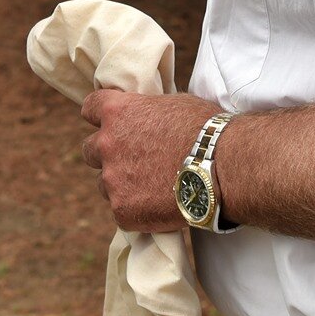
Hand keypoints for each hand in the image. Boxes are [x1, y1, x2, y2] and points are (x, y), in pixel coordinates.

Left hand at [80, 88, 221, 232]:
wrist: (224, 168)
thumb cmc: (206, 130)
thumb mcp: (173, 104)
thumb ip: (148, 112)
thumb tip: (148, 118)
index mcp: (117, 111)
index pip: (89, 108)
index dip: (100, 117)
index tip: (111, 124)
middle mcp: (106, 143)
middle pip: (89, 150)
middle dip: (107, 154)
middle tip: (133, 161)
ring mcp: (112, 179)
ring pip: (104, 183)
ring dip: (121, 184)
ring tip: (152, 187)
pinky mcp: (123, 210)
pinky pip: (121, 211)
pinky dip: (136, 210)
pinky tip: (159, 206)